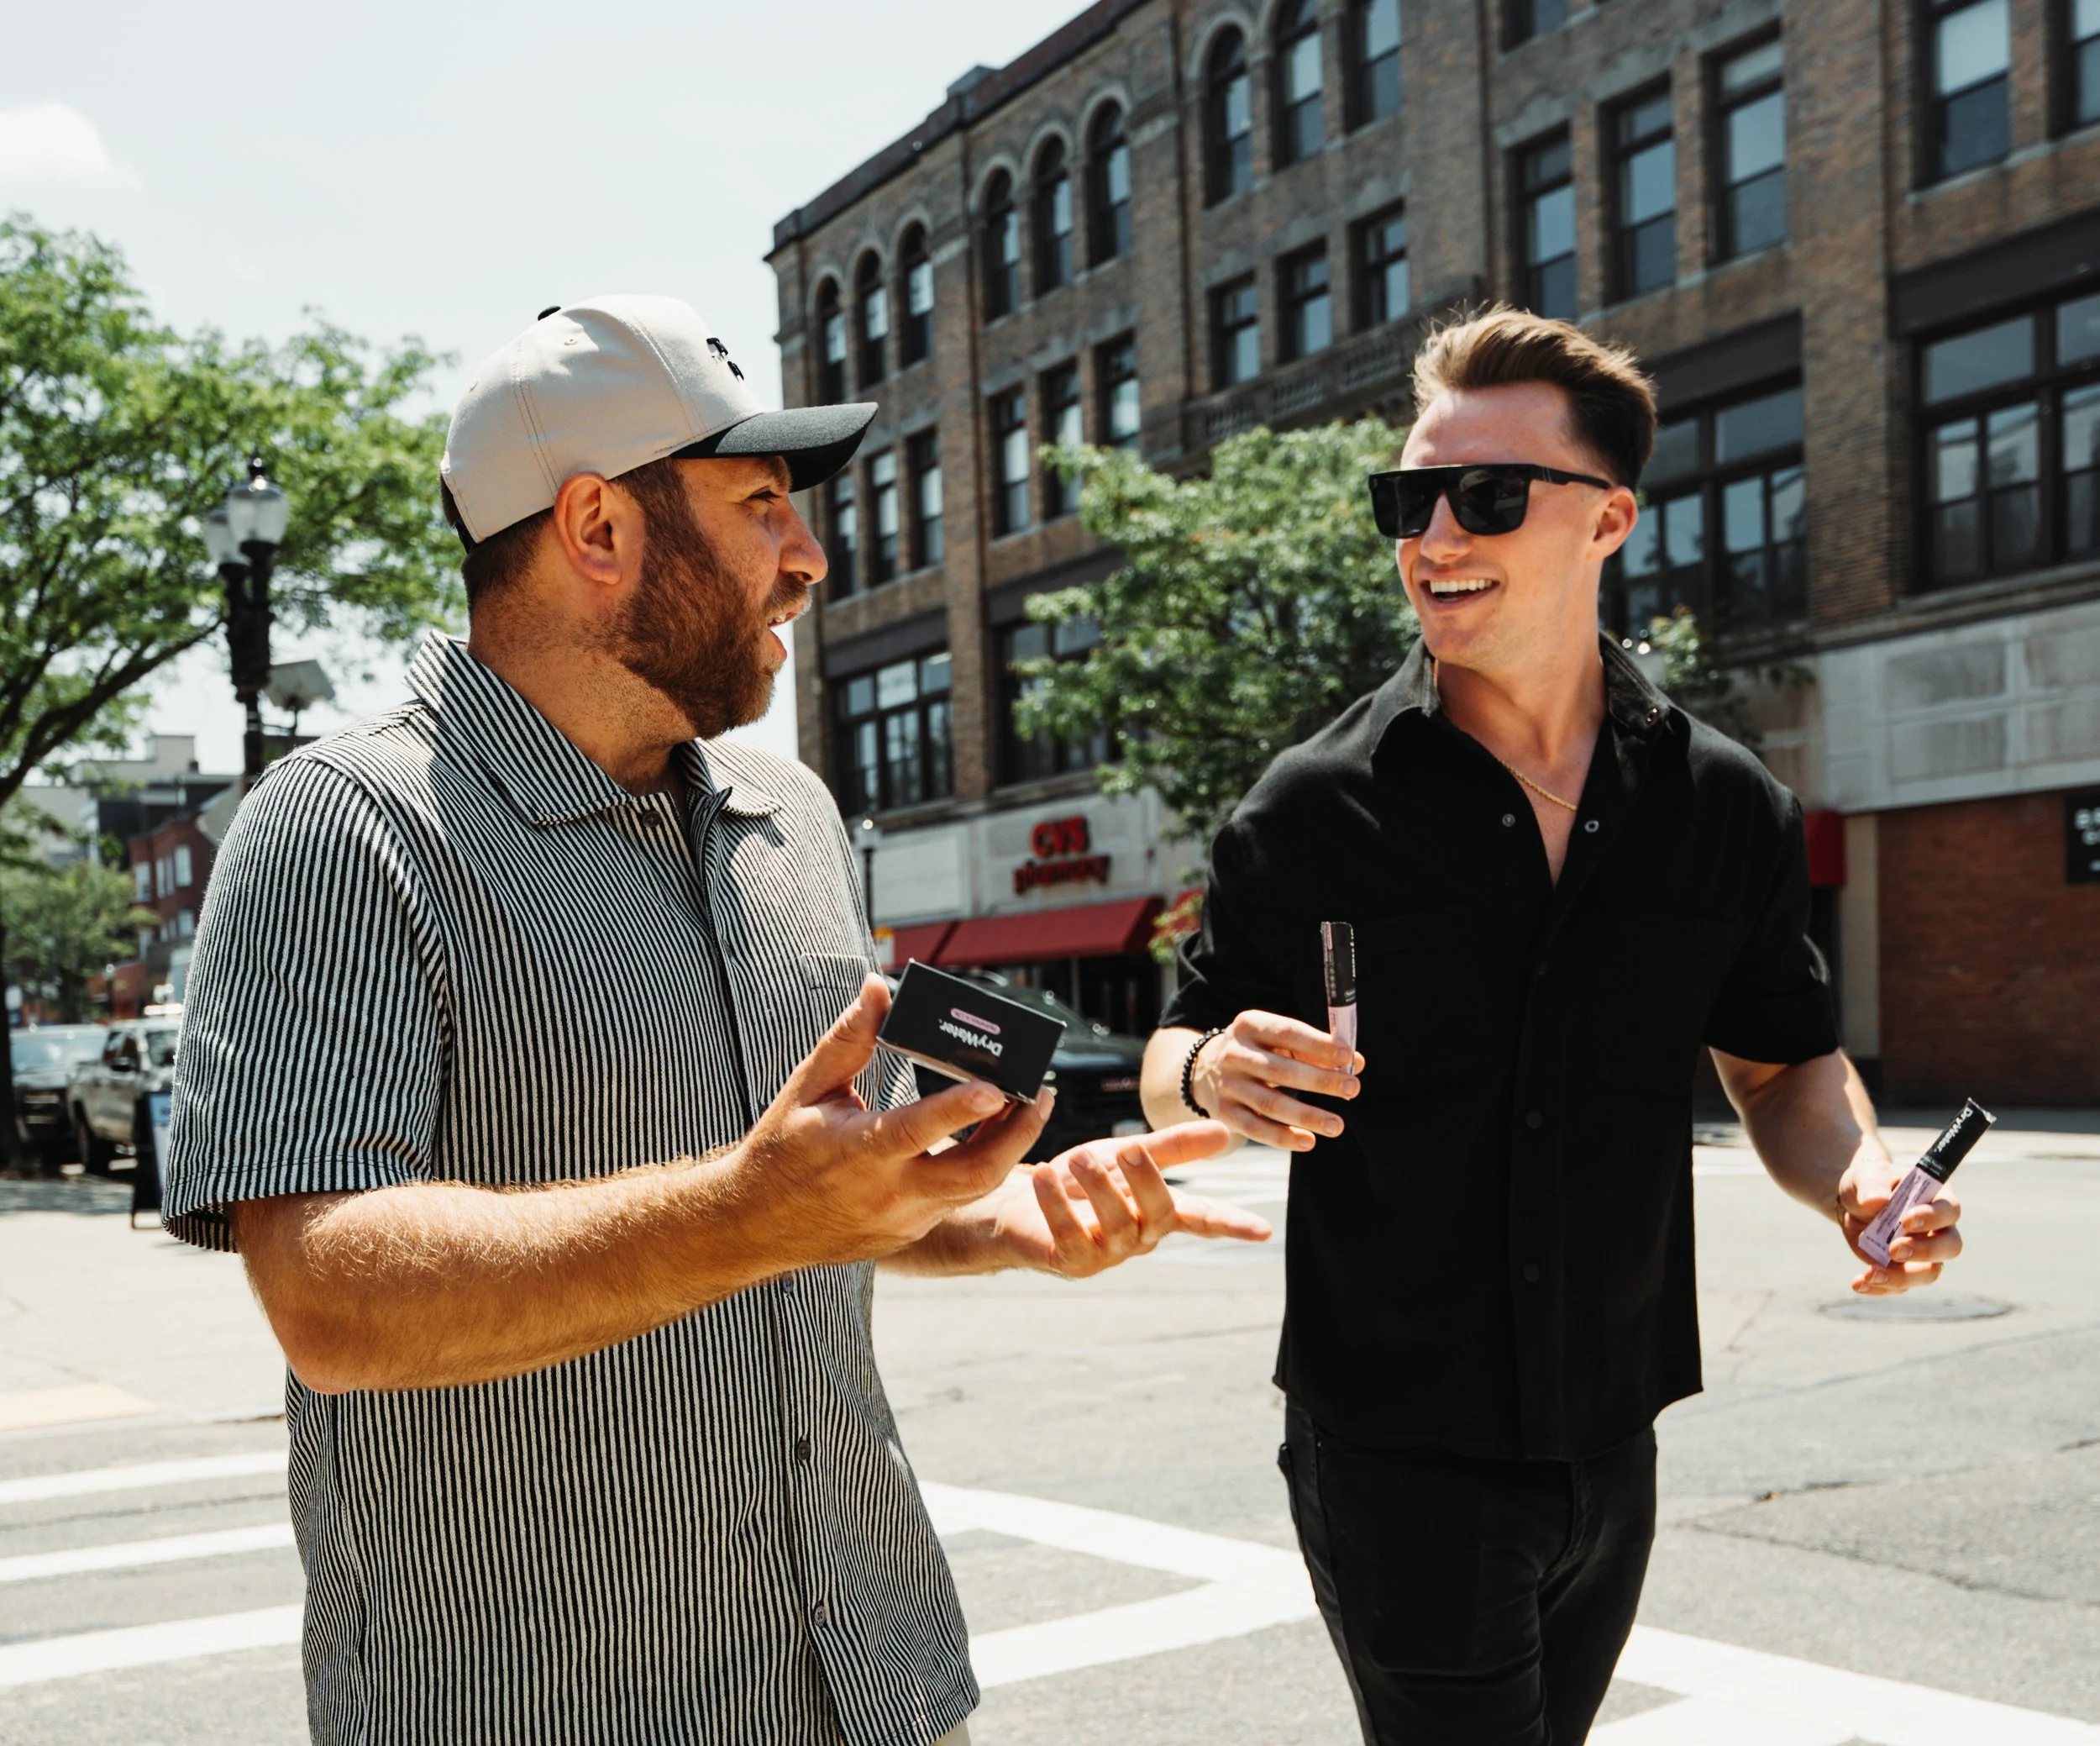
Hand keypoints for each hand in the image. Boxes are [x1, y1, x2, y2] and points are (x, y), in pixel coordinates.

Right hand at [730, 975, 1052, 1269]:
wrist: (756, 1225)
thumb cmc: (781, 1148)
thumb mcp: (808, 1087)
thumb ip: (849, 1038)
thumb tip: (878, 986)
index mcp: (858, 1151)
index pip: (917, 1129)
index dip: (960, 1109)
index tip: (997, 1087)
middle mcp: (887, 1193)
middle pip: (974, 1173)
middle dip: (1019, 1134)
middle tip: (1043, 1093)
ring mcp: (904, 1219)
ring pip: (975, 1190)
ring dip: (1008, 1149)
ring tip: (1026, 1108)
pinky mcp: (912, 1233)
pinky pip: (956, 1201)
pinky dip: (978, 1169)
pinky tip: (991, 1137)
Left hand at [986, 1121, 1268, 1276]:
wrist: (1017, 1204)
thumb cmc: (1080, 1182)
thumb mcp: (1126, 1155)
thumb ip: (1172, 1147)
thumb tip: (1225, 1132)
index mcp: (1158, 1211)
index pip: (1203, 1218)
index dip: (1232, 1224)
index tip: (1263, 1230)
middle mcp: (1139, 1237)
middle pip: (1160, 1214)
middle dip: (1149, 1181)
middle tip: (1130, 1148)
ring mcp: (1107, 1255)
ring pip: (1118, 1225)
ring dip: (1099, 1187)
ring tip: (1077, 1156)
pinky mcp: (1072, 1262)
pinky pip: (1071, 1235)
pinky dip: (1058, 1205)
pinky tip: (1046, 1176)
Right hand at [1193, 1011, 1361, 1151]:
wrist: (1208, 1070)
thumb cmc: (1261, 1052)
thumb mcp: (1281, 1042)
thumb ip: (1317, 1050)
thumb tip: (1356, 1063)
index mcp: (1249, 1025)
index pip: (1287, 1032)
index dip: (1318, 1045)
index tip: (1347, 1056)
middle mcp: (1233, 1053)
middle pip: (1280, 1070)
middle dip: (1320, 1080)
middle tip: (1352, 1089)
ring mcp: (1227, 1084)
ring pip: (1269, 1103)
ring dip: (1306, 1115)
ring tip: (1337, 1125)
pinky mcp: (1225, 1112)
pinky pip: (1256, 1128)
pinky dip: (1283, 1138)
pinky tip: (1309, 1142)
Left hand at [1837, 1155, 1963, 1294]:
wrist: (1852, 1202)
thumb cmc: (1869, 1182)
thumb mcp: (1866, 1176)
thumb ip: (1872, 1186)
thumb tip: (1875, 1202)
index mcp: (1937, 1198)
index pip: (1949, 1211)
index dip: (1932, 1218)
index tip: (1906, 1221)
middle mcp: (1938, 1229)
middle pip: (1950, 1247)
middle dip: (1925, 1252)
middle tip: (1894, 1249)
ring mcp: (1923, 1253)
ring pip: (1929, 1273)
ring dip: (1902, 1277)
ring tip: (1872, 1273)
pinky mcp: (1904, 1269)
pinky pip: (1901, 1286)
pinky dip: (1880, 1288)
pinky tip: (1860, 1283)